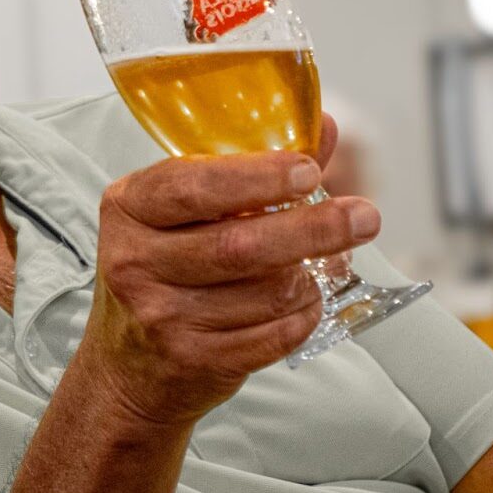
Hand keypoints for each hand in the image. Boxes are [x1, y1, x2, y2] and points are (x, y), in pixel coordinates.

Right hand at [77, 115, 380, 428]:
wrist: (128, 365)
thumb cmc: (162, 270)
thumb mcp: (183, 213)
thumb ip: (249, 170)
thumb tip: (319, 127)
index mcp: (128, 207)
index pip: (191, 186)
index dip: (256, 178)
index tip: (307, 171)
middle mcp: (133, 261)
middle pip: (238, 244)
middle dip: (312, 228)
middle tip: (364, 216)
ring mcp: (160, 316)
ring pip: (267, 291)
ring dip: (310, 276)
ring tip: (321, 264)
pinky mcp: (192, 359)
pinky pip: (274, 335)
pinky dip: (304, 315)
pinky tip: (304, 302)